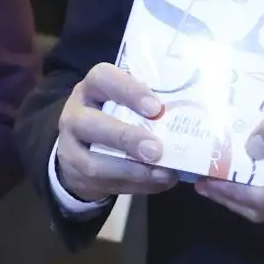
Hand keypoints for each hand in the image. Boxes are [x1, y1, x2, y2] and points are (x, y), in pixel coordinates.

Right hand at [55, 64, 179, 203]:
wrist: (82, 146)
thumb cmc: (118, 115)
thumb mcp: (128, 101)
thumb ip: (151, 105)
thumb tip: (193, 115)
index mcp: (93, 87)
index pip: (104, 78)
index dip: (129, 91)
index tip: (156, 108)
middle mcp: (75, 113)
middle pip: (91, 124)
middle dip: (126, 138)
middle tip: (156, 150)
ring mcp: (70, 146)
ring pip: (93, 163)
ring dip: (131, 171)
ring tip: (162, 173)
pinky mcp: (75, 174)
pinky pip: (103, 184)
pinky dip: (135, 186)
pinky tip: (159, 182)